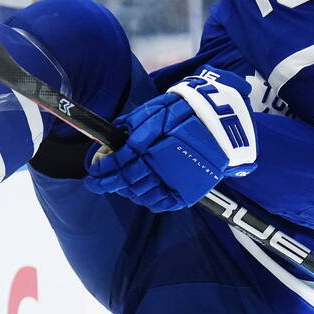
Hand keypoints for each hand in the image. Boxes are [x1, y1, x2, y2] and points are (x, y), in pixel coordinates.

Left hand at [84, 67, 256, 210]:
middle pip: (126, 182)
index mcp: (149, 146)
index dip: (101, 172)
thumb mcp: (152, 112)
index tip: (92, 174)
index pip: (116, 165)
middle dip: (110, 183)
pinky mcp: (186, 192)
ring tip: (122, 185)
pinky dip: (147, 199)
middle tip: (101, 182)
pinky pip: (160, 202)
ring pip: (141, 194)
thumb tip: (106, 147)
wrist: (221, 121)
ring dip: (127, 191)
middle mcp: (159, 166)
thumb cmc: (183, 111)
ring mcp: (174, 181)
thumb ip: (128, 129)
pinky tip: (142, 192)